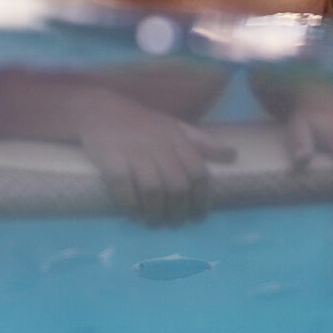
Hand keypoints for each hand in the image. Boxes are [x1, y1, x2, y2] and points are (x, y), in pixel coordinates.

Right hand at [77, 104, 236, 226]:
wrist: (99, 109)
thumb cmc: (141, 122)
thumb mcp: (175, 126)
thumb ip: (202, 142)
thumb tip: (233, 155)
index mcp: (177, 138)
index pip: (198, 172)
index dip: (201, 198)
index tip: (198, 216)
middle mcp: (158, 145)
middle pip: (177, 186)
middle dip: (178, 211)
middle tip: (174, 223)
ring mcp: (134, 151)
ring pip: (153, 190)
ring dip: (155, 213)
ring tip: (154, 222)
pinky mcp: (111, 157)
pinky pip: (123, 186)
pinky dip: (130, 204)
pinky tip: (132, 213)